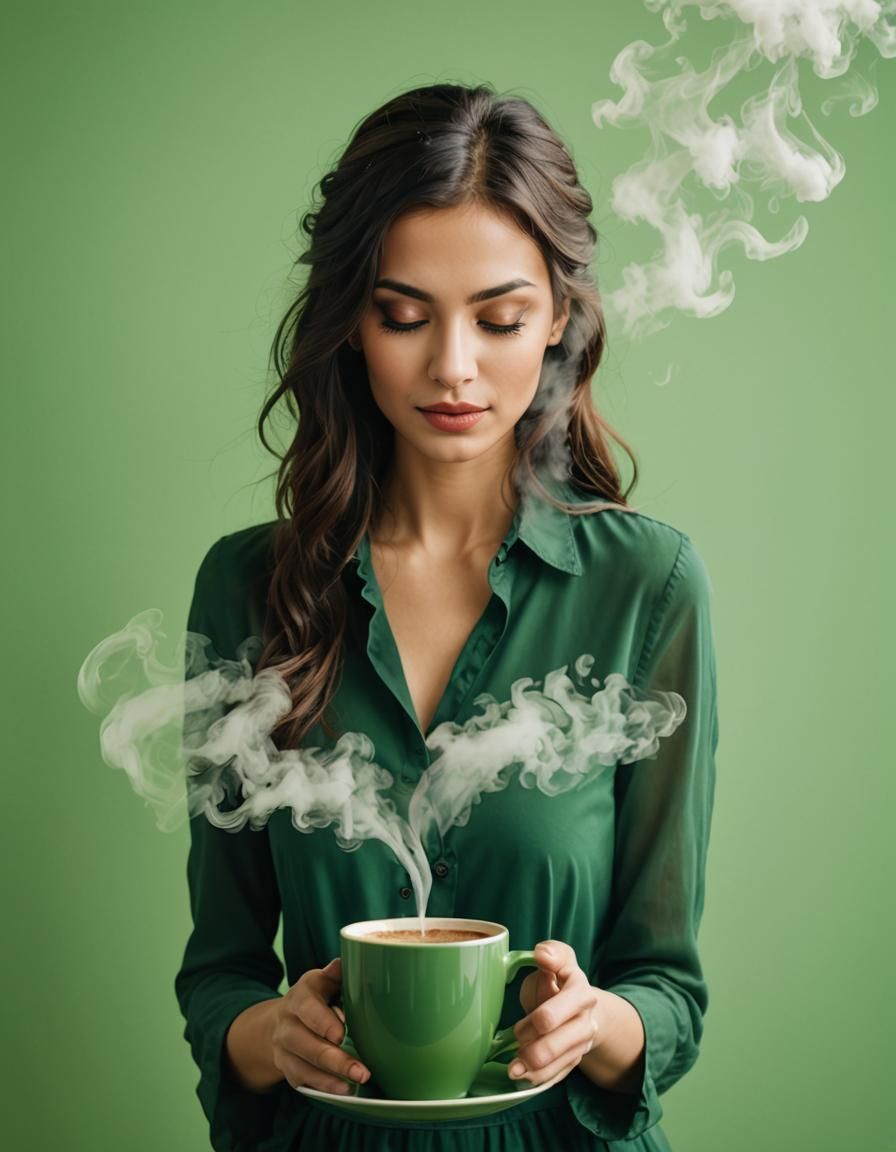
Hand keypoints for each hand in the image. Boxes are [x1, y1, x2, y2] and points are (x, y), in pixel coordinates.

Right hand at [271, 958, 370, 1094]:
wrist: (282, 1020)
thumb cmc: (315, 998)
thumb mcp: (323, 981)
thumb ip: (336, 974)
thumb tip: (350, 962)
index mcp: (300, 995)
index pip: (307, 1007)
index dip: (322, 1021)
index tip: (341, 1035)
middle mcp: (287, 1021)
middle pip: (306, 1043)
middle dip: (334, 1059)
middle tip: (362, 1071)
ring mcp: (284, 1047)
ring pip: (303, 1065)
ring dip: (330, 1078)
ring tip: (355, 1084)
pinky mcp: (286, 1067)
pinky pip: (302, 1080)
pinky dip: (322, 1087)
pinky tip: (342, 1091)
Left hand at [510, 940, 600, 1085]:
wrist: (581, 1005)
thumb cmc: (561, 978)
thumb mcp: (558, 958)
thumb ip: (552, 953)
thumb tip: (543, 954)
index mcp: (580, 991)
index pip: (559, 1009)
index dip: (537, 1019)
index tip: (519, 1025)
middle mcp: (586, 1021)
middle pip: (559, 1042)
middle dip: (534, 1047)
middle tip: (515, 1041)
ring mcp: (581, 1043)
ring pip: (560, 1062)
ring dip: (535, 1069)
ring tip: (513, 1069)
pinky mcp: (574, 1059)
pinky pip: (559, 1075)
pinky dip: (540, 1079)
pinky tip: (523, 1078)